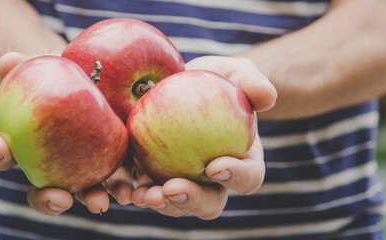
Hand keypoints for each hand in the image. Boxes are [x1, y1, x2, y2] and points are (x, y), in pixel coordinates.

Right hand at [0, 52, 125, 215]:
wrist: (95, 78)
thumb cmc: (60, 76)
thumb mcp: (43, 67)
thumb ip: (24, 64)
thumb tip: (6, 61)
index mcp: (24, 148)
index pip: (4, 156)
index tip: (0, 145)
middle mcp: (51, 168)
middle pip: (43, 192)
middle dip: (48, 200)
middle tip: (58, 197)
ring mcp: (82, 172)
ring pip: (81, 194)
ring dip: (89, 199)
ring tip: (99, 203)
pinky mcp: (113, 167)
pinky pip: (116, 183)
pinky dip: (121, 189)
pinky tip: (130, 193)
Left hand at [131, 56, 275, 219]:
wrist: (181, 81)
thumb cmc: (217, 78)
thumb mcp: (237, 72)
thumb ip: (253, 81)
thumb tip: (266, 95)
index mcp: (240, 162)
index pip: (247, 177)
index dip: (236, 177)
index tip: (216, 165)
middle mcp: (210, 180)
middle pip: (207, 202)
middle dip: (191, 200)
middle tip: (172, 189)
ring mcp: (179, 180)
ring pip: (172, 203)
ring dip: (159, 203)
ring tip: (144, 194)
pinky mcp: (148, 173)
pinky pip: (139, 187)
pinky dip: (129, 190)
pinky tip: (119, 188)